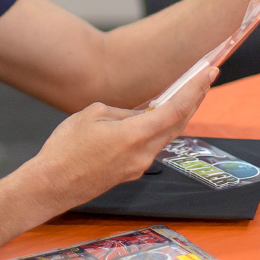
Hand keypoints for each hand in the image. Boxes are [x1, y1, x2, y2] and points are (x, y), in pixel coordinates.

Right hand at [27, 65, 218, 209]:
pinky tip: (158, 115)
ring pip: (167, 135)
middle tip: (206, 77)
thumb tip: (138, 114)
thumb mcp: (92, 114)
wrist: (51, 186)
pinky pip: (152, 144)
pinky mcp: (131, 171)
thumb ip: (123, 112)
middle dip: (195, 98)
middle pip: (179, 123)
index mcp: (135, 136)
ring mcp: (138, 165)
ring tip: (187, 92)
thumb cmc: (65, 149)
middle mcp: (144, 153)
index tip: (209, 72)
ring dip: (179, 113)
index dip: (196, 89)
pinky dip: (161, 127)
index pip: (176, 109)